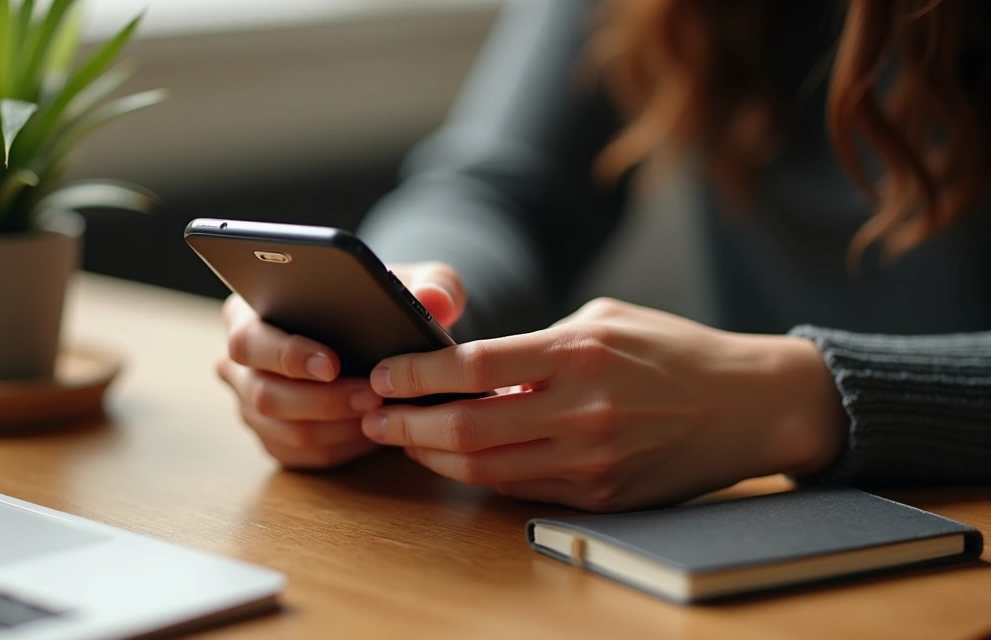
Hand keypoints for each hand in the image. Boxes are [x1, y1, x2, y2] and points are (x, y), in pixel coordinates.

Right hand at [217, 262, 466, 468]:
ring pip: (284, 429)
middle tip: (372, 395)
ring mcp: (252, 405)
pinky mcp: (273, 438)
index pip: (250, 339)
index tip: (332, 363)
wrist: (379, 336)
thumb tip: (434, 300)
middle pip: (264, 393)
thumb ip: (430, 282)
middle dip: (322, 399)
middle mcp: (240, 364)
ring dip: (336, 425)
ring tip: (380, 412)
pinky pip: (301, 454)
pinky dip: (339, 446)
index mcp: (248, 314)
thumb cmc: (380, 301)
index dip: (287, 355)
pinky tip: (371, 433)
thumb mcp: (413, 281)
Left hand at [361, 298, 845, 510]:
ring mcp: (593, 461)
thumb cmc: (674, 350)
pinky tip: (456, 458)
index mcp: (579, 352)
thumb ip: (535, 343)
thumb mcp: (604, 319)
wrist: (750, 404)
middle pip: (467, 429)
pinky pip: (521, 489)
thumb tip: (469, 365)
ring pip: (485, 470)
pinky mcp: (601, 496)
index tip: (383, 373)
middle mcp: (583, 410)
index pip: (475, 366)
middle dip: (406, 424)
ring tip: (402, 438)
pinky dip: (481, 474)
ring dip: (433, 456)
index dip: (417, 374)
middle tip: (373, 415)